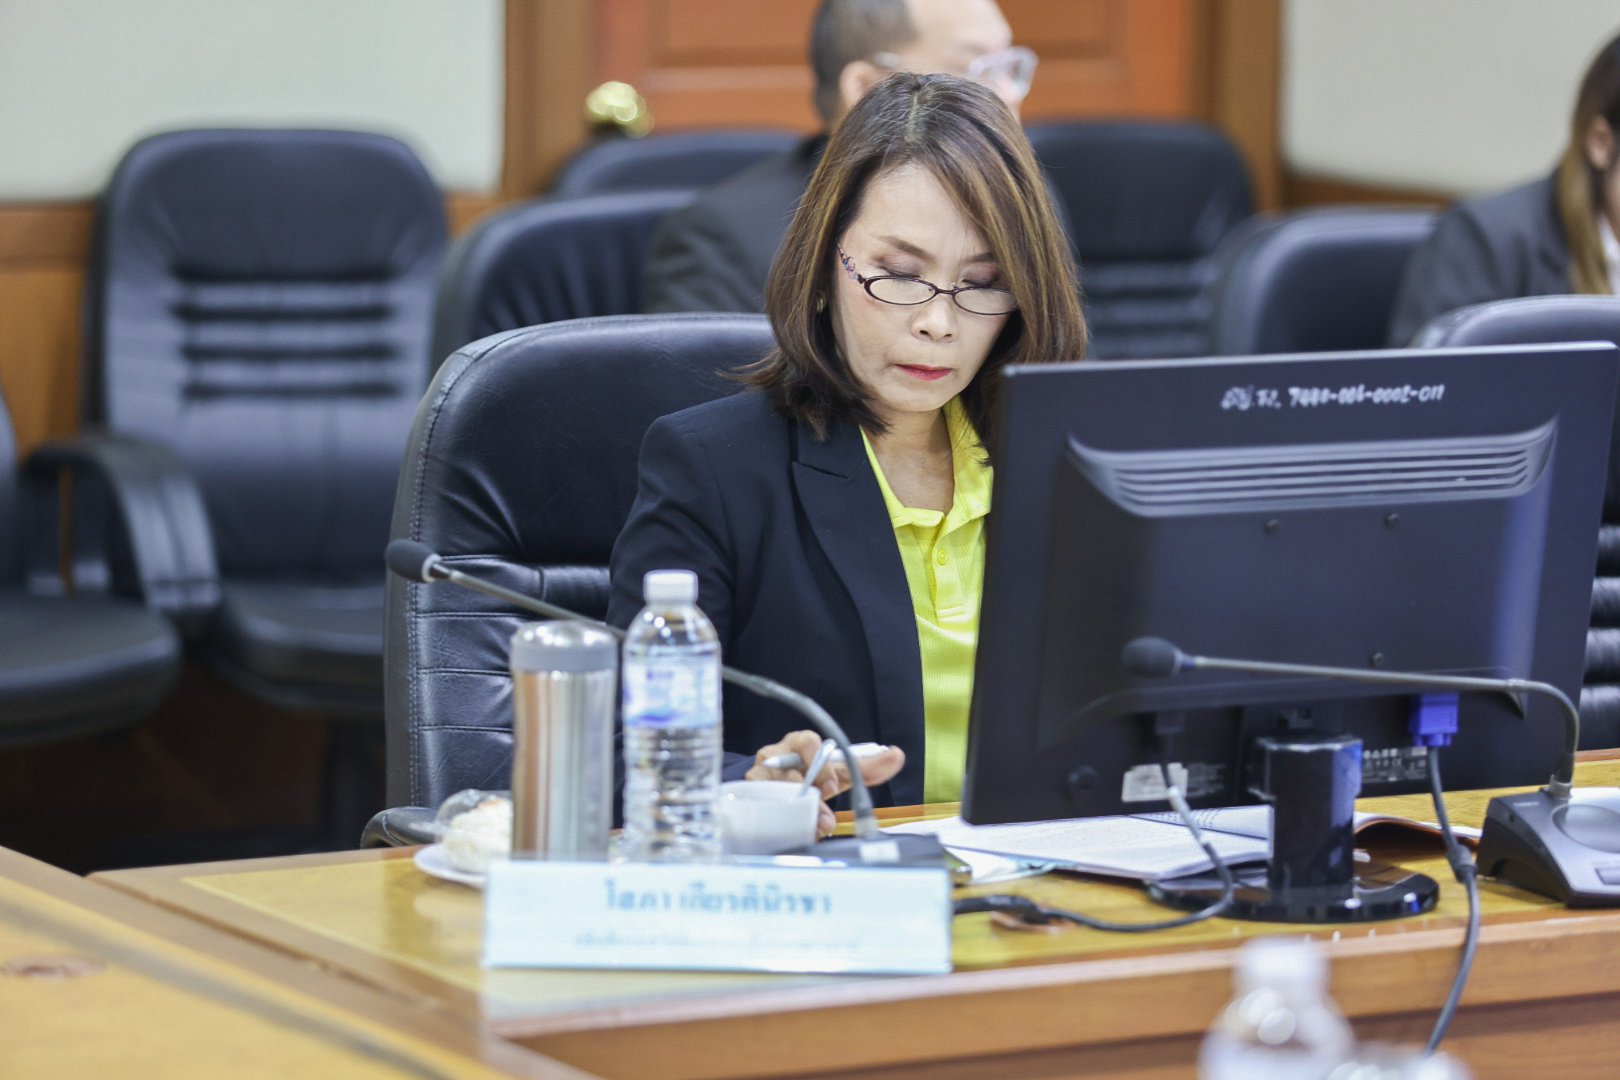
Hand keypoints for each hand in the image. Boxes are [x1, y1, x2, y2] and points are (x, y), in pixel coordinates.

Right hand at [745, 730, 904, 836]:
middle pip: (792, 770)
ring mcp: (760, 774)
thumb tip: (897, 755)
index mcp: (801, 744)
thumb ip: (866, 767)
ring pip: (777, 789)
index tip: (832, 786)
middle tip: (825, 812)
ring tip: (814, 825)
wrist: (776, 792)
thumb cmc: (810, 776)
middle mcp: (778, 755)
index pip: (808, 743)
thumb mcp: (838, 772)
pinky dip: (777, 815)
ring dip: (797, 808)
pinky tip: (789, 826)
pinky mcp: (748, 791)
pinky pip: (760, 802)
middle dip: (811, 793)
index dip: (820, 763)